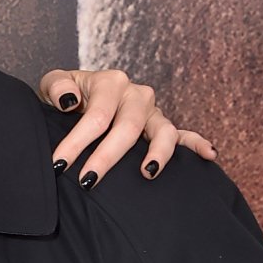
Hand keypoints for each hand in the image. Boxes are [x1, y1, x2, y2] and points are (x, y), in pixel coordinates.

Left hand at [38, 68, 216, 187]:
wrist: (76, 96)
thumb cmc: (64, 94)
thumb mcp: (53, 82)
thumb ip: (57, 87)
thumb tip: (70, 102)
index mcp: (110, 82)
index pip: (97, 116)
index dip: (77, 141)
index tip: (60, 164)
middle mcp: (135, 94)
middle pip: (127, 127)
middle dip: (107, 156)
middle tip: (88, 180)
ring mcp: (152, 111)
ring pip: (162, 131)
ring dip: (157, 153)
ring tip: (146, 173)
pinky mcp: (161, 125)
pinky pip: (183, 135)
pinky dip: (198, 143)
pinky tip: (209, 155)